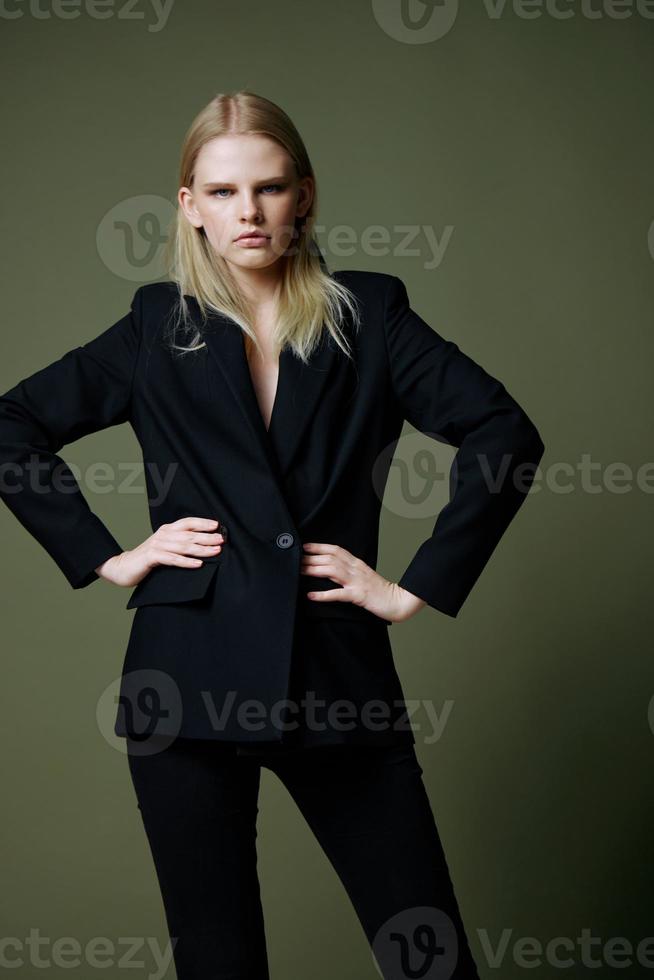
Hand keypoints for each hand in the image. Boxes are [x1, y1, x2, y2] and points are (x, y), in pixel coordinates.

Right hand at [94, 517, 225, 587]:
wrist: (123, 566)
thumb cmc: (147, 558)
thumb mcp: (164, 546)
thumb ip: (178, 543)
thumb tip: (201, 543)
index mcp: (167, 529)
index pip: (187, 522)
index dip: (202, 523)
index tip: (217, 525)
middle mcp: (163, 534)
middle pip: (189, 534)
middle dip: (207, 537)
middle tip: (221, 540)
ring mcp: (157, 545)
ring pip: (183, 547)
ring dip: (201, 549)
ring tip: (215, 551)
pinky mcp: (152, 557)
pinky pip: (172, 559)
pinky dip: (186, 561)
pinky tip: (198, 564)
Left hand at [301, 542, 426, 623]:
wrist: (398, 601)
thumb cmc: (380, 591)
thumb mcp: (364, 576)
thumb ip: (349, 571)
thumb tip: (330, 569)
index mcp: (357, 563)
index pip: (336, 550)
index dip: (319, 547)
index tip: (304, 546)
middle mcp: (356, 569)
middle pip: (331, 558)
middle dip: (311, 558)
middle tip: (295, 559)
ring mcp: (357, 582)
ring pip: (332, 571)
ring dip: (314, 570)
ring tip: (299, 571)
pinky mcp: (359, 595)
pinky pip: (338, 594)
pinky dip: (323, 594)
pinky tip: (311, 595)